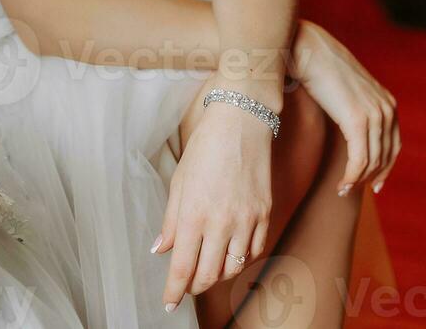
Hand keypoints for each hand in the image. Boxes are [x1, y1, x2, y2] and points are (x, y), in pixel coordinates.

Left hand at [152, 72, 273, 312]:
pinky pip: (254, 251)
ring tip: (208, 269)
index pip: (182, 267)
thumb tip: (161, 249)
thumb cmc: (205, 147)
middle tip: (187, 285)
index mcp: (193, 214)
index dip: (174, 291)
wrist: (241, 122)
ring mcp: (246, 220)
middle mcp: (221, 223)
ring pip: (233, 268)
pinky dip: (241, 259)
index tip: (169, 304)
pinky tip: (232, 254)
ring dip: (218, 275)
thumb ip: (171, 220)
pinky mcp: (265, 213)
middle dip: (194, 286)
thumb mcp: (179, 181)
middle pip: (208, 275)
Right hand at [290, 19, 400, 194]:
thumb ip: (354, 107)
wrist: (307, 50)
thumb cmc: (319, 67)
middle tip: (351, 189)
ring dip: (357, 180)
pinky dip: (351, 177)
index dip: (385, 168)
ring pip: (371, 162)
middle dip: (370, 177)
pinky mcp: (357, 121)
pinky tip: (340, 185)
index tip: (374, 185)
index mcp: (387, 101)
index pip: (394, 145)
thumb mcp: (346, 89)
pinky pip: (358, 160)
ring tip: (341, 189)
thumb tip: (349, 126)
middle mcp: (386, 108)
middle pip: (385, 157)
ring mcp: (374, 115)